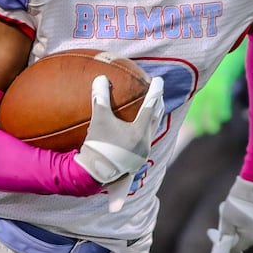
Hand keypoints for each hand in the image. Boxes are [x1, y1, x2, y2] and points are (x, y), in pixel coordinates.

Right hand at [75, 74, 165, 211]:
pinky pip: (145, 141)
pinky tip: (139, 130)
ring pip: (152, 131)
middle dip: (158, 104)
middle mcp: (145, 143)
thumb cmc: (97, 146)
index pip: (150, 106)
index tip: (159, 80)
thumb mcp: (98, 120)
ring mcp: (142, 154)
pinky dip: (145, 131)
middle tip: (159, 93)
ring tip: (153, 109)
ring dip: (153, 118)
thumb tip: (101, 78)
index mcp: (139, 132)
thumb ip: (101, 98)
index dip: (155, 91)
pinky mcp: (136, 161)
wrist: (94, 174)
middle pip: (156, 119)